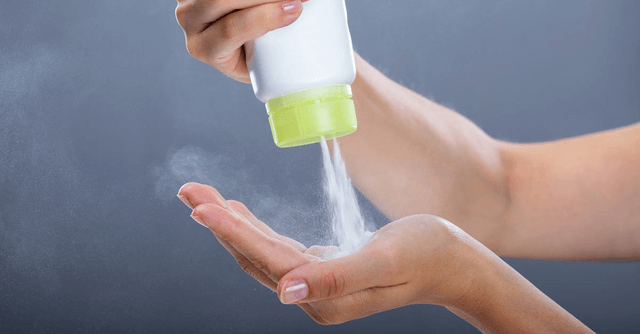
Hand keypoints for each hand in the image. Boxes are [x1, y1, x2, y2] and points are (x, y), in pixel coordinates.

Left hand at [175, 0, 306, 82]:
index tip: (296, 9)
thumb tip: (316, 53)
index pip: (231, 30)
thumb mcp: (254, 66)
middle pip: (224, 0)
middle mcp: (189, 21)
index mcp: (203, 49)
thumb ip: (272, 60)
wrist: (225, 34)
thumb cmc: (246, 56)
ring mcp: (189, 0)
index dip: (264, 17)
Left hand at [177, 182, 479, 323]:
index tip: (200, 205)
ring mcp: (316, 286)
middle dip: (219, 222)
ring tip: (203, 198)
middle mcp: (313, 296)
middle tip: (189, 190)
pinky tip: (240, 215)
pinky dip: (254, 230)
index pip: (266, 258)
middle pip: (254, 255)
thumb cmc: (428, 254)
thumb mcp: (385, 260)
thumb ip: (336, 276)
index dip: (231, 230)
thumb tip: (285, 290)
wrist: (455, 263)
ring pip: (261, 252)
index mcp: (324, 297)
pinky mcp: (323, 271)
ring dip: (230, 224)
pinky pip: (277, 250)